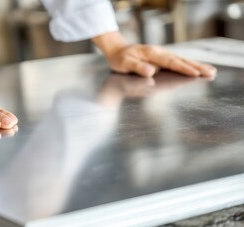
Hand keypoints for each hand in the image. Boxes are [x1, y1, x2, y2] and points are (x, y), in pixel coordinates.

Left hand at [92, 32, 216, 77]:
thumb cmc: (120, 59)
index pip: (171, 62)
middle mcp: (160, 52)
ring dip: (197, 65)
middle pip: (181, 60)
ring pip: (182, 60)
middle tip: (211, 72)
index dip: (183, 68)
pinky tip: (198, 68)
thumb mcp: (125, 64)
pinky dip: (189, 64)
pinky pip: (178, 61)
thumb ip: (138, 67)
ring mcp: (162, 54)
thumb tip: (152, 71)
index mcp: (152, 53)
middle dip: (196, 67)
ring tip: (211, 70)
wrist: (117, 50)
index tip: (195, 74)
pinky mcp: (162, 58)